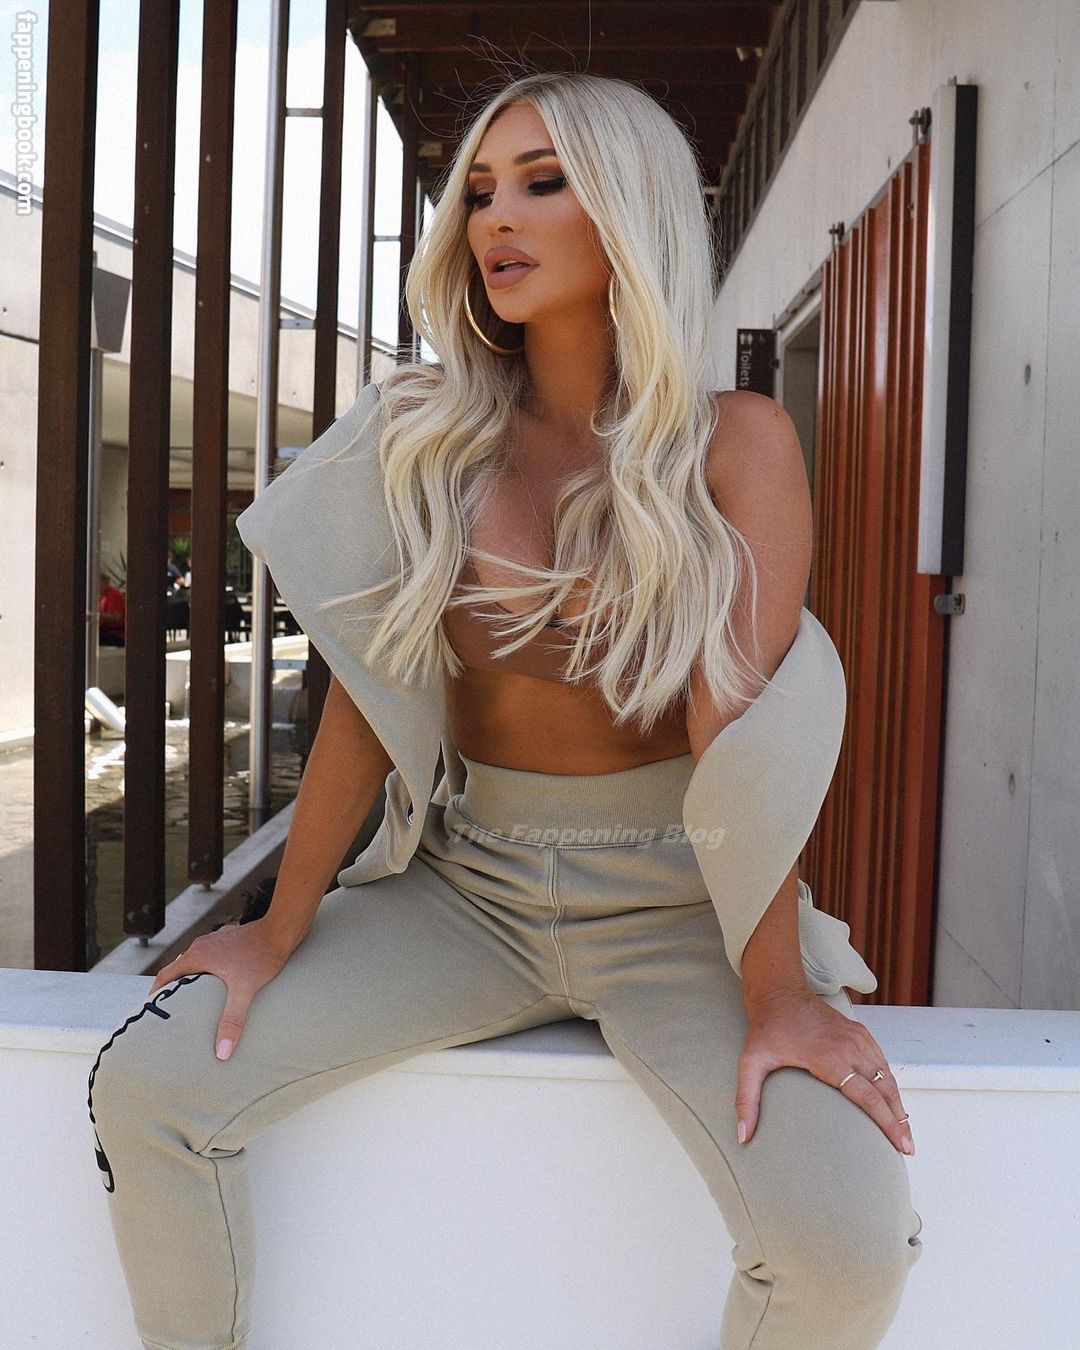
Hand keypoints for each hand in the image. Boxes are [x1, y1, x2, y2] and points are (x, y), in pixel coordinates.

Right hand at [147, 918, 291, 1060]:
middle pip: (179, 969)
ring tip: (196, 998)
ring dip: (193, 978)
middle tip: (173, 1009)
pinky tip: (221, 982)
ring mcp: (216, 940)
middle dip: (174, 988)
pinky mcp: (230, 940)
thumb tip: (221, 1052)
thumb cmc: (261, 956)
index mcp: (197, 955)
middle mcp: (202, 945)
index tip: (151, 1008)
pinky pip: (212, 956)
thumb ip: (232, 1020)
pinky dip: (210, 970)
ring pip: (196, 962)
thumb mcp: (245, 991)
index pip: (165, 975)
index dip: (156, 992)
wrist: (281, 930)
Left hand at [735, 986, 914, 1155]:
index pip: (869, 1097)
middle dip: (900, 1120)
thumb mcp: (750, 1063)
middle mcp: (850, 1048)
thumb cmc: (766, 1029)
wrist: (778, 992)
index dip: (888, 1123)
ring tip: (904, 1130)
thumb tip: (742, 1137)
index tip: (901, 1145)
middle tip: (908, 1148)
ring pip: (887, 1075)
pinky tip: (891, 1099)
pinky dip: (889, 1082)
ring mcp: (857, 1038)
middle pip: (885, 1090)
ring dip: (898, 1102)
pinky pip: (881, 1060)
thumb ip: (746, 1100)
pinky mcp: (859, 1031)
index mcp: (830, 1059)